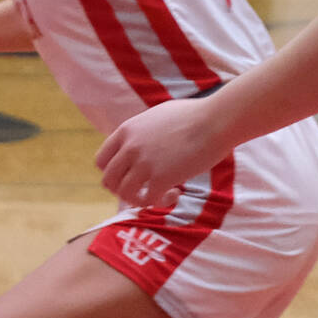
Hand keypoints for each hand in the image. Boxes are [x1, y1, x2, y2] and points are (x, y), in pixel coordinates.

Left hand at [95, 97, 225, 209]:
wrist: (216, 120)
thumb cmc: (195, 115)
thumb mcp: (157, 116)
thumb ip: (143, 130)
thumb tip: (143, 138)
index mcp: (126, 131)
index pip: (101, 160)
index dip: (112, 172)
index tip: (128, 176)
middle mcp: (129, 148)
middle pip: (108, 180)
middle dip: (123, 189)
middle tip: (142, 190)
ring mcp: (143, 163)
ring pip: (124, 194)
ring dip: (139, 199)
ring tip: (158, 195)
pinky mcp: (161, 178)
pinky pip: (149, 200)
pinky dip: (160, 202)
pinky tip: (176, 194)